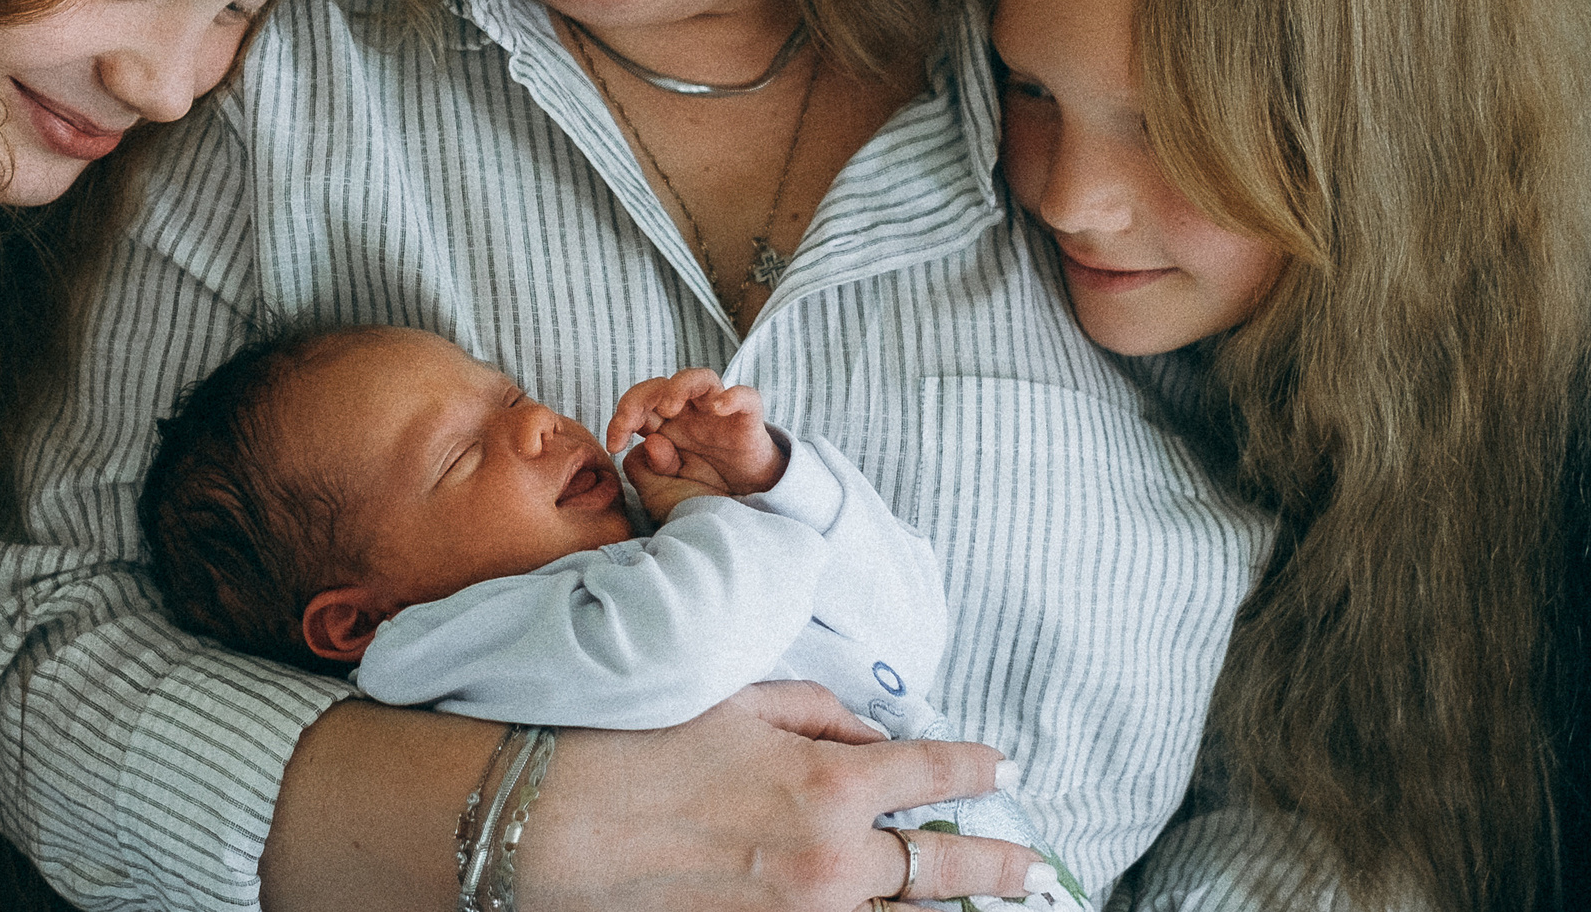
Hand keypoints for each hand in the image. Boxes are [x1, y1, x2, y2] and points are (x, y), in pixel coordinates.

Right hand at [522, 681, 1041, 910]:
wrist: (559, 825)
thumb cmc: (641, 746)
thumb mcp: (736, 701)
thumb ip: (816, 713)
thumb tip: (869, 738)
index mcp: (829, 781)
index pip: (929, 769)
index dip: (974, 767)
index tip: (1000, 768)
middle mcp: (834, 859)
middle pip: (941, 865)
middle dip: (995, 864)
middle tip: (1031, 867)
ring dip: (939, 906)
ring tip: (976, 903)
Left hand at [607, 369, 784, 519]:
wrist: (747, 502)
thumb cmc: (703, 487)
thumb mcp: (667, 488)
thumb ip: (651, 469)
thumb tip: (650, 442)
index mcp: (665, 425)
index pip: (637, 408)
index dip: (620, 419)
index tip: (615, 445)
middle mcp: (689, 413)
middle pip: (660, 386)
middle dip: (639, 399)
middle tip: (630, 423)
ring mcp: (718, 412)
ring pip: (700, 378)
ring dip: (679, 387)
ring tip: (668, 408)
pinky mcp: (747, 418)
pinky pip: (745, 397)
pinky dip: (732, 397)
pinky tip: (718, 408)